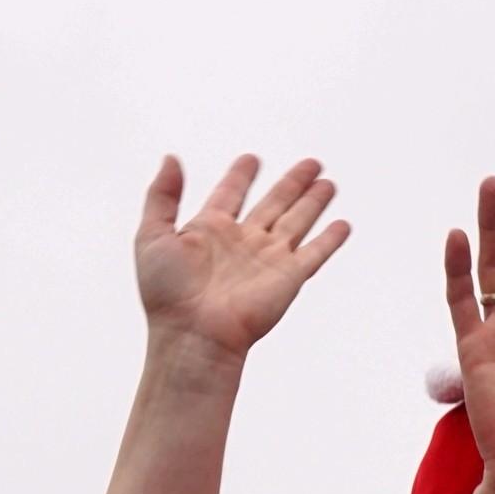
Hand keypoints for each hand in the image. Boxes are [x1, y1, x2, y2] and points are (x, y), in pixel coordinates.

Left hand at [134, 155, 350, 363]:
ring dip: (314, 202)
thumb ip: (161, 195)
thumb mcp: (151, 235)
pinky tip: (342, 225)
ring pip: (298, 221)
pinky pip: (315, 252)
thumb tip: (171, 158)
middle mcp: (242, 242)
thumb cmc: (167, 294)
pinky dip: (331, 239)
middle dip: (292, 183)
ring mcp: (268, 259)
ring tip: (328, 183)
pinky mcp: (289, 277)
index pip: (230, 193)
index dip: (241, 176)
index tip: (251, 159)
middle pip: (274, 203)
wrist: (194, 335)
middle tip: (311, 163)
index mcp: (210, 230)